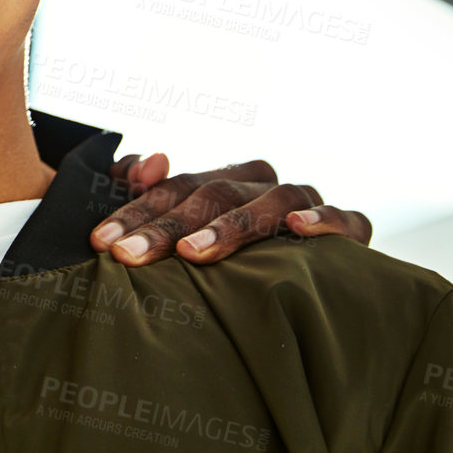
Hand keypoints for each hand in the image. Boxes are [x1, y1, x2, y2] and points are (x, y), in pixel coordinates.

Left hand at [90, 152, 371, 265]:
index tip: (101, 241)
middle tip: (131, 256)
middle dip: (168, 226)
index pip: (174, 187)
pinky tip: (297, 228)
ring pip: (273, 199)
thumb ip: (150, 193)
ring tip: (195, 253)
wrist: (312, 291)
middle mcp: (262, 185)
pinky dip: (324, 218)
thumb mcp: (182, 232)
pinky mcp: (351, 231)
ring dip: (233, 225)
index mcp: (222, 181)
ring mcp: (308, 203)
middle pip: (214, 192)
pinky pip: (345, 218)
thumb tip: (147, 161)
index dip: (136, 211)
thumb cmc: (229, 263)